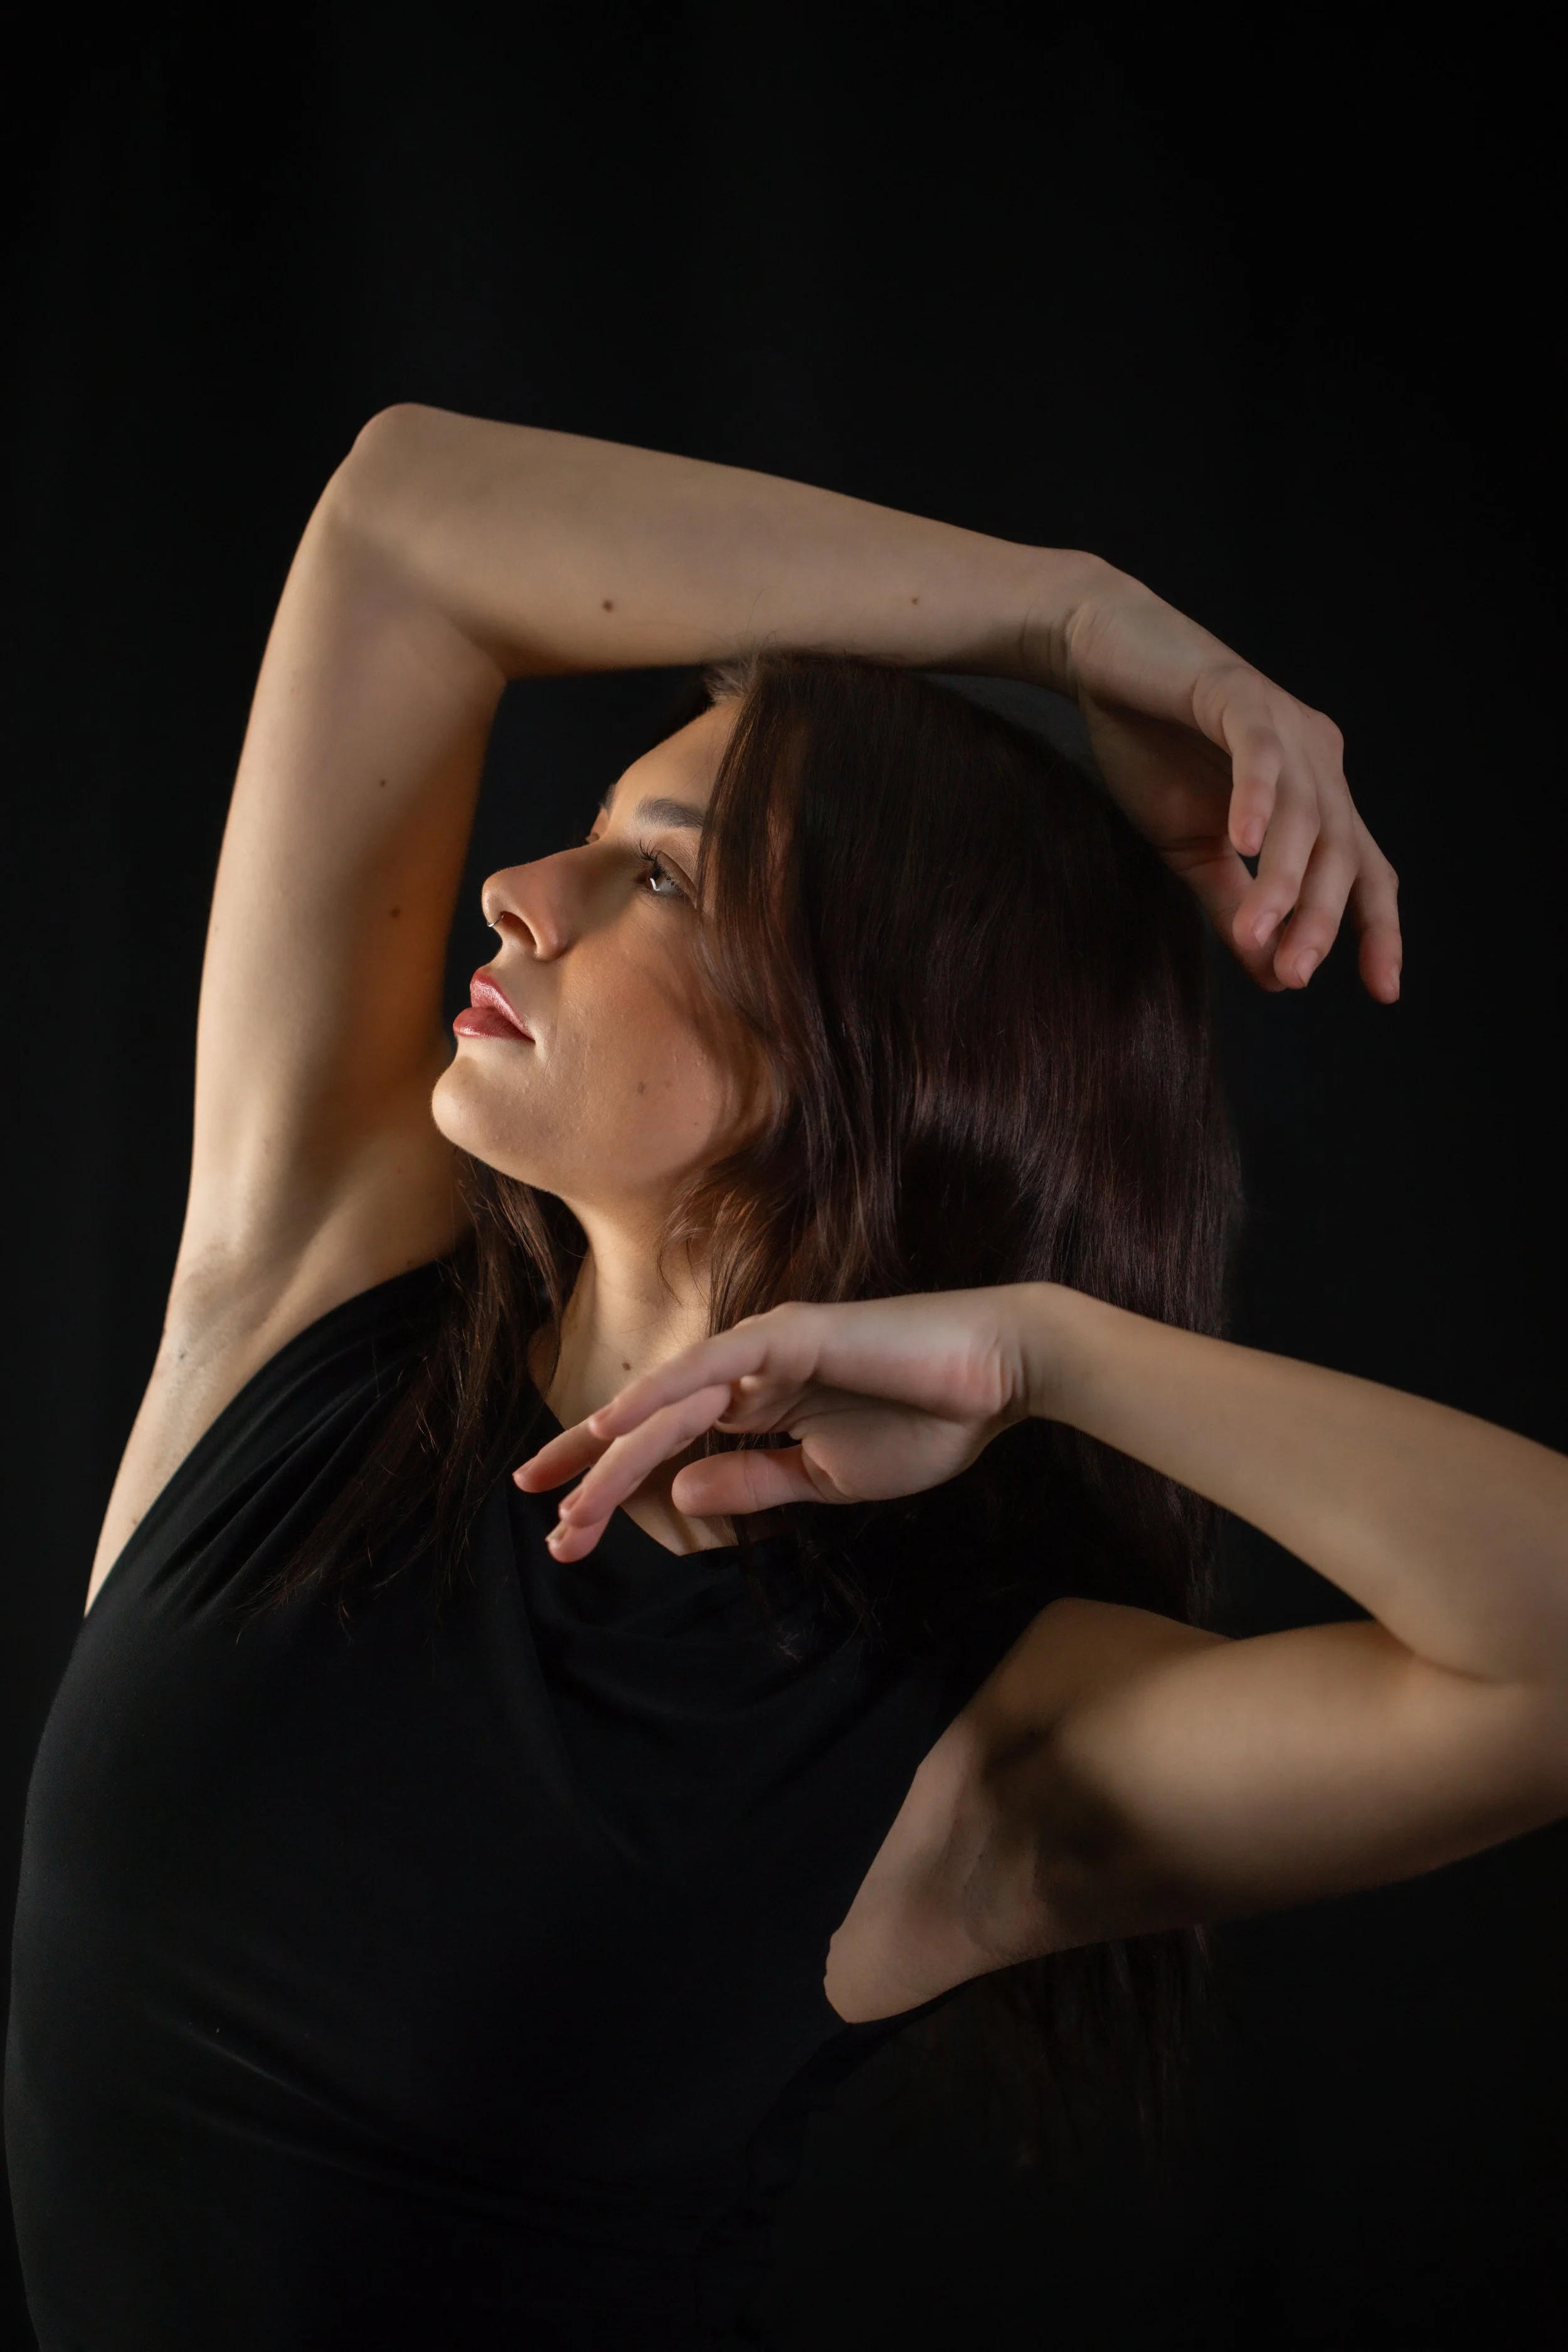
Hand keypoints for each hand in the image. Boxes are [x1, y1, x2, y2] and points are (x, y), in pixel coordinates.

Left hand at [512, 1289, 1042, 1559]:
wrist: (1000, 1380)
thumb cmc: (926, 1422)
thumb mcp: (825, 1477)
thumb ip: (753, 1482)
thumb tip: (682, 1496)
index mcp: (755, 1406)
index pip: (664, 1447)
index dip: (609, 1479)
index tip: (561, 1526)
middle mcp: (745, 1372)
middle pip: (648, 1429)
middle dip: (593, 1478)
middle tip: (550, 1534)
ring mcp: (762, 1349)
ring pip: (667, 1406)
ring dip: (612, 1454)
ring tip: (564, 1499)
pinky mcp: (788, 1336)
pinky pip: (709, 1369)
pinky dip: (660, 1393)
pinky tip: (615, 1424)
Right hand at [1054, 567, 1400, 1000]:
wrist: (1100, 663)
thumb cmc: (1150, 750)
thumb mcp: (1194, 846)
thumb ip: (1238, 904)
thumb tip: (1277, 976)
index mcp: (1316, 795)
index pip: (1364, 870)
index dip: (1379, 929)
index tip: (1382, 992)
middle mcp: (1317, 758)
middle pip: (1339, 851)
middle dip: (1320, 919)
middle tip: (1293, 975)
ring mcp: (1283, 723)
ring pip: (1303, 813)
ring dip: (1283, 878)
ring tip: (1256, 934)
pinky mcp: (1238, 694)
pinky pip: (1259, 754)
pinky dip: (1255, 798)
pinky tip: (1242, 841)